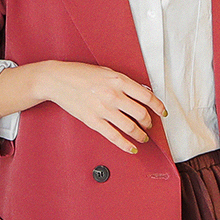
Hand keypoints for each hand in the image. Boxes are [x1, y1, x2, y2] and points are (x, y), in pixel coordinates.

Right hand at [44, 61, 166, 154]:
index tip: (162, 113)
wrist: (57, 79)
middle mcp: (113, 95)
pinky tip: (132, 148)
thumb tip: (141, 93)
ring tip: (143, 137)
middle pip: (141, 114)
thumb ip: (124, 83)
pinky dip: (126, 145)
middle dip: (149, 123)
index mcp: (118, 80)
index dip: (158, 107)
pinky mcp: (93, 121)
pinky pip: (114, 137)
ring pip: (130, 127)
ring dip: (140, 135)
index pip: (147, 96)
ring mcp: (103, 109)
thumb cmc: (80, 74)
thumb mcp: (106, 71)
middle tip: (150, 125)